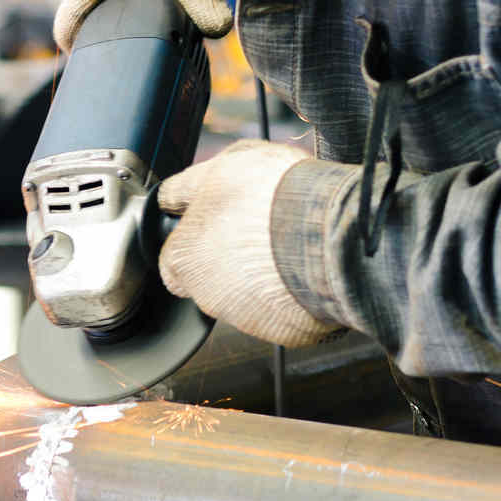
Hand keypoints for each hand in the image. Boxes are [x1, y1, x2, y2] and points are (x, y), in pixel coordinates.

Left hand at [158, 140, 343, 346]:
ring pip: (246, 298)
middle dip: (229, 259)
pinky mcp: (283, 331)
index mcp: (183, 259)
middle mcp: (207, 295)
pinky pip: (283, 312)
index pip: (173, 261)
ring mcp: (245, 318)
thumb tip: (171, 195)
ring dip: (260, 278)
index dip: (194, 242)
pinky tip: (303, 268)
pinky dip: (290, 295)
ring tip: (285, 247)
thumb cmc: (273, 197)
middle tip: (255, 232)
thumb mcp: (218, 169)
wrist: (328, 230)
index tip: (213, 228)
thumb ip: (186, 187)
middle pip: (210, 280)